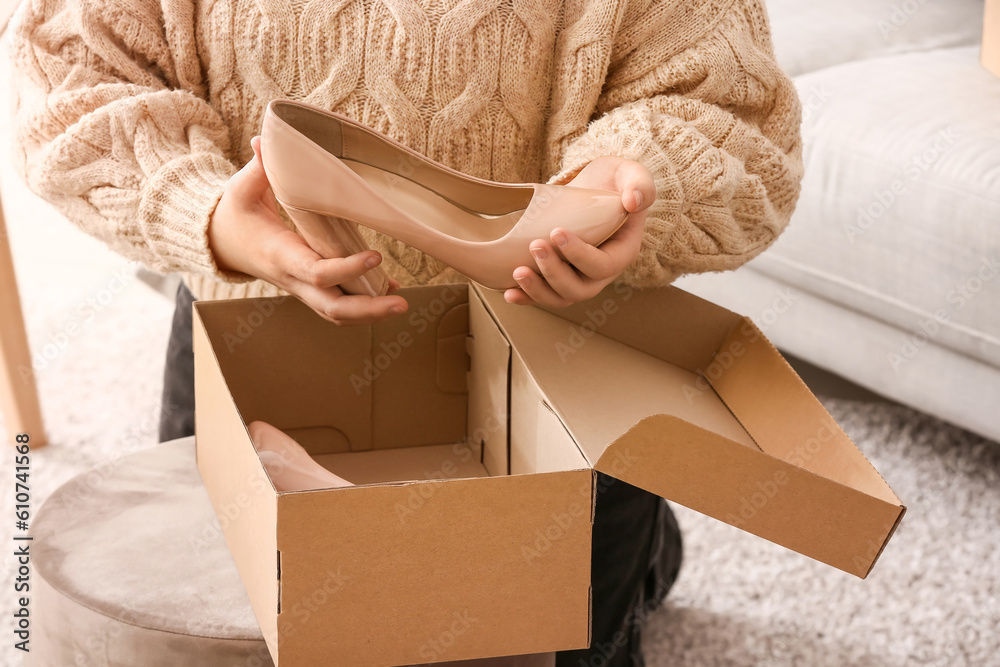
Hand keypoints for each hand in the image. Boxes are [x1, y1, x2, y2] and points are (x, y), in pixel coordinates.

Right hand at [208, 136, 407, 324]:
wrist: (221, 243)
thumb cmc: (235, 214)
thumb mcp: (241, 189)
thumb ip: (258, 168)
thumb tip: (264, 140)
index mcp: (280, 255)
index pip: (317, 272)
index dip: (347, 269)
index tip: (376, 255)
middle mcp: (294, 279)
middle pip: (332, 308)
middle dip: (368, 310)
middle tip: (401, 303)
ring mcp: (303, 288)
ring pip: (336, 313)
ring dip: (370, 313)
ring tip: (401, 302)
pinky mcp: (310, 288)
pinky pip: (337, 305)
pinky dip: (364, 305)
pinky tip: (390, 292)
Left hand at [504, 156, 653, 307]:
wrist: (594, 188)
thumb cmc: (613, 182)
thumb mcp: (630, 174)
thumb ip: (640, 184)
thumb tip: (633, 201)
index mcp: (622, 252)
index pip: (603, 265)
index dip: (580, 255)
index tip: (557, 231)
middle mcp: (601, 272)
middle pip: (580, 289)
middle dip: (555, 273)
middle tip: (535, 245)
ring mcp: (579, 277)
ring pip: (561, 298)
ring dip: (538, 290)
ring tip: (518, 272)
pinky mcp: (559, 275)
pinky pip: (544, 295)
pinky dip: (527, 298)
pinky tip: (509, 293)